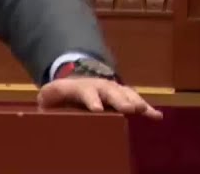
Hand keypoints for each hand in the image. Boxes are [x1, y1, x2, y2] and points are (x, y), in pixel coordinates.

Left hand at [37, 77, 162, 118]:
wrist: (74, 81)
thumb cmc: (60, 96)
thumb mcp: (48, 98)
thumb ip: (46, 104)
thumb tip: (42, 113)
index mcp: (78, 87)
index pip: (84, 92)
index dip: (91, 100)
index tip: (97, 109)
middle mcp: (98, 86)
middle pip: (109, 91)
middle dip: (118, 100)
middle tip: (126, 109)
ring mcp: (111, 90)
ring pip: (124, 94)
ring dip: (134, 102)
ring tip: (143, 111)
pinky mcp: (122, 96)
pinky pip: (136, 102)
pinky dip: (146, 109)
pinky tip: (157, 116)